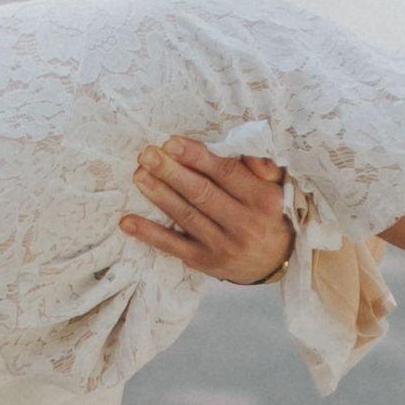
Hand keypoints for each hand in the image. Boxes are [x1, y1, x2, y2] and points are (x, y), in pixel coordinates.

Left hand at [120, 139, 296, 286]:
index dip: (197, 157)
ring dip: (159, 194)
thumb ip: (262, 165)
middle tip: (148, 154)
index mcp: (262, 200)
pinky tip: (128, 221)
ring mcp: (223, 246)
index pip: (226, 173)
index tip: (172, 143)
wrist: (276, 260)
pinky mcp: (205, 261)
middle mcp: (244, 224)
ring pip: (185, 216)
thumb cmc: (269, 213)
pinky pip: (173, 246)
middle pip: (201, 194)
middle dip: (172, 172)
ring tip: (139, 174)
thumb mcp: (277, 187)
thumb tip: (241, 145)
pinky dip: (149, 233)